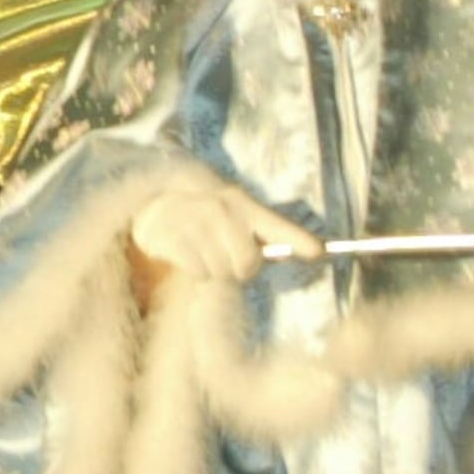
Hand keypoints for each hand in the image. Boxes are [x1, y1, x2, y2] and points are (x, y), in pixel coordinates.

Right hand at [129, 184, 319, 286]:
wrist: (154, 200)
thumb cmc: (203, 215)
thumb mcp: (233, 215)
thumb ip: (264, 235)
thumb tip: (308, 253)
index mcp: (242, 204)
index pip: (277, 225)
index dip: (299, 240)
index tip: (319, 252)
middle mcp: (222, 210)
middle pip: (248, 264)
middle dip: (238, 269)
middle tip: (223, 256)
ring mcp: (197, 222)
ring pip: (222, 272)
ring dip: (213, 270)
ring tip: (201, 250)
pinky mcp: (174, 237)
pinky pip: (199, 273)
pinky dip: (194, 270)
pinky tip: (185, 253)